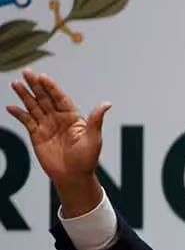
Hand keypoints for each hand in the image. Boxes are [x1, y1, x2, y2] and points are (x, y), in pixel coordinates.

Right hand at [7, 70, 111, 215]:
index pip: (60, 98)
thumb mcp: (94, 138)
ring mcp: (47, 125)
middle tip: (26, 72)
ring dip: (25, 95)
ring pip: (34, 106)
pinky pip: (26, 121)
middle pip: (45, 98)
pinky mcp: (37, 135)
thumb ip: (96, 120)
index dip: (52, 88)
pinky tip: (11, 107)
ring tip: (16, 83)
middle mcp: (58, 118)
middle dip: (36, 85)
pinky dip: (19, 113)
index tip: (43, 77)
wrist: (74, 177)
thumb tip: (107, 104)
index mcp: (73, 117)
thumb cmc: (87, 159)